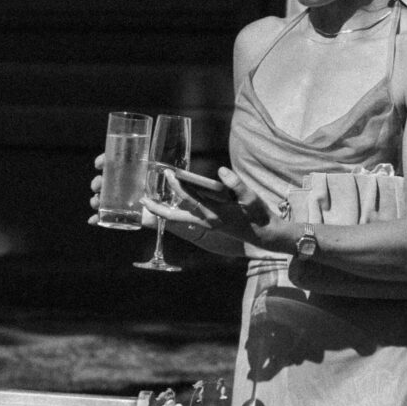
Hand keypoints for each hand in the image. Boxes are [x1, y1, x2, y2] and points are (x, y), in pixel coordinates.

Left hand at [153, 165, 298, 259]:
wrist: (265, 235)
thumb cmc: (258, 215)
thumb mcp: (251, 198)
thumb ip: (237, 184)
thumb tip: (221, 170)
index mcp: (215, 214)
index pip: (189, 198)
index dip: (177, 185)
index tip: (167, 172)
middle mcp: (207, 221)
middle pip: (175, 216)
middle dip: (157, 208)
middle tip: (142, 199)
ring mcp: (207, 224)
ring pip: (178, 219)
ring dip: (163, 212)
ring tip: (150, 202)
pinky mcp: (209, 225)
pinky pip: (186, 219)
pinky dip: (175, 212)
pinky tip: (171, 203)